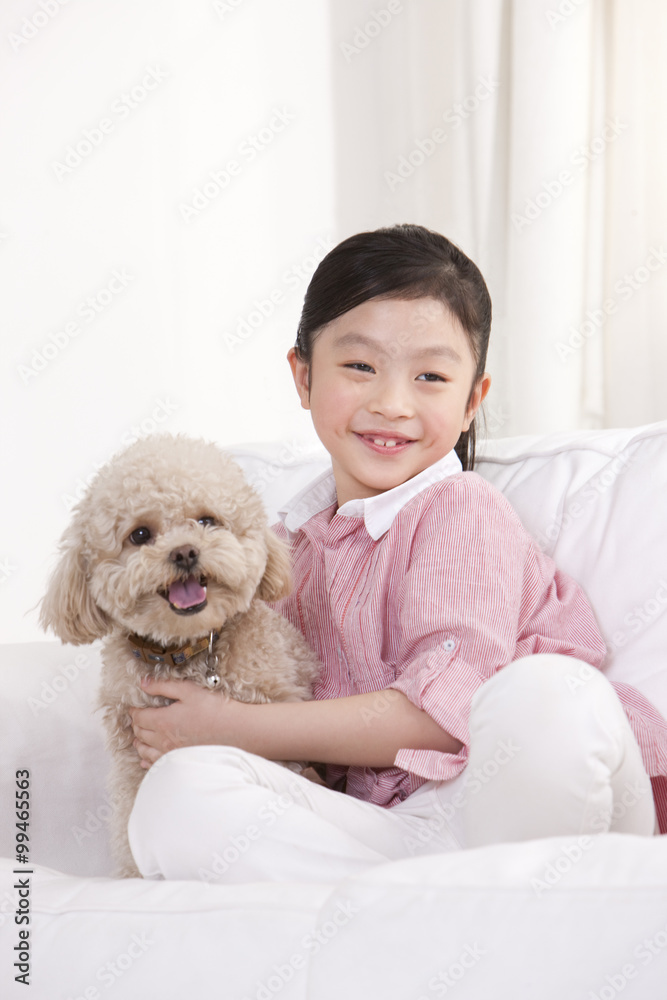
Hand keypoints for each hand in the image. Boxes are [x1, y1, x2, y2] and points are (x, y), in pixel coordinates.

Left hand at [129, 677, 245, 767]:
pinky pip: (156, 764)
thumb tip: (144, 683)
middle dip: (136, 724)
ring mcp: (171, 753)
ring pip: (145, 750)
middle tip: (137, 718)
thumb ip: (163, 686)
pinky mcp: (180, 761)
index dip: (133, 711)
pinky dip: (146, 759)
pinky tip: (145, 758)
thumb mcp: (188, 690)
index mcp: (163, 721)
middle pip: (140, 733)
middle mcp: (163, 740)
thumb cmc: (214, 709)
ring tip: (138, 737)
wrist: (235, 731)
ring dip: (139, 742)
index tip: (133, 707)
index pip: (139, 717)